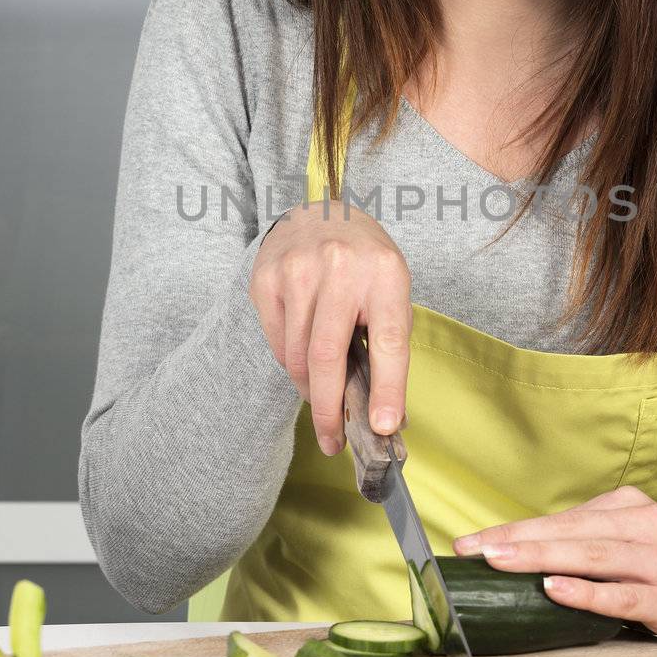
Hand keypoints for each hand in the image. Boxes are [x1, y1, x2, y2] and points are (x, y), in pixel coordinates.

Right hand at [249, 199, 411, 454]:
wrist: (318, 213)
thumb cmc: (364, 264)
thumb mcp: (391, 292)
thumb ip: (388, 346)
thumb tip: (386, 417)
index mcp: (385, 274)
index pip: (388, 343)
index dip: (388, 390)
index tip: (383, 428)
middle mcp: (340, 269)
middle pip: (328, 358)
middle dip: (329, 411)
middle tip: (332, 443)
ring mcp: (297, 271)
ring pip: (298, 357)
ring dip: (309, 388)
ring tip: (321, 391)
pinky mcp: (266, 279)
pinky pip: (277, 344)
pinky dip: (291, 362)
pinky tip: (303, 351)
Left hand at [452, 484, 656, 640]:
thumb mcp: (635, 541)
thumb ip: (590, 543)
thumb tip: (519, 557)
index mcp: (629, 506)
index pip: (561, 518)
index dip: (513, 530)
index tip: (470, 544)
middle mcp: (646, 524)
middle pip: (570, 531)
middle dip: (516, 541)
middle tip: (473, 551)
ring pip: (592, 555)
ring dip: (541, 557)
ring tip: (500, 562)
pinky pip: (622, 592)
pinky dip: (586, 591)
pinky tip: (555, 589)